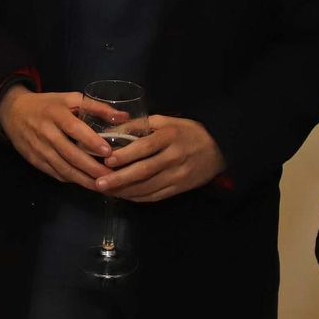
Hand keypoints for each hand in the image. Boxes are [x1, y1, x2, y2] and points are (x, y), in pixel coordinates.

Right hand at [0, 87, 112, 187]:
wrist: (13, 112)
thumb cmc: (48, 104)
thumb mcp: (70, 99)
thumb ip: (96, 107)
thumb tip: (123, 116)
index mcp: (56, 113)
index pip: (74, 129)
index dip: (91, 141)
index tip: (108, 153)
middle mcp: (46, 132)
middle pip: (70, 154)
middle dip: (92, 168)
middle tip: (112, 177)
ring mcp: (39, 149)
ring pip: (63, 168)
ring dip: (84, 179)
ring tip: (103, 185)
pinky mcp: (35, 161)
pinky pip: (56, 173)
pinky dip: (72, 179)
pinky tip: (86, 183)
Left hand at [95, 114, 226, 201]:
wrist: (219, 149)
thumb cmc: (188, 131)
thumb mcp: (166, 121)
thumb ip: (140, 125)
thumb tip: (112, 131)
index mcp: (170, 136)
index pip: (146, 147)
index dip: (126, 155)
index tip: (107, 160)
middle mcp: (174, 157)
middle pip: (144, 171)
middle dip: (120, 179)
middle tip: (99, 183)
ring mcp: (178, 176)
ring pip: (148, 187)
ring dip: (125, 191)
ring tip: (106, 191)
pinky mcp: (180, 189)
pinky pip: (156, 196)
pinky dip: (138, 198)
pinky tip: (124, 196)